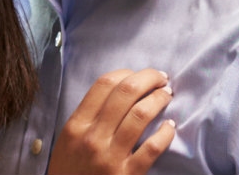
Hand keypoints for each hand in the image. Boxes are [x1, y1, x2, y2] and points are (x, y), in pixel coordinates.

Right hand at [48, 69, 175, 174]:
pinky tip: (170, 126)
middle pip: (126, 93)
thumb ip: (86, 119)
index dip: (127, 73)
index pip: (104, 85)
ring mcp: (110, 157)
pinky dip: (165, 133)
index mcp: (76, 125)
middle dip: (149, 79)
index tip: (138, 74)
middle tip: (161, 79)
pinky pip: (152, 148)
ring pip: (140, 115)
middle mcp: (93, 137)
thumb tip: (117, 93)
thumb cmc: (70, 172)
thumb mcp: (67, 142)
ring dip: (159, 100)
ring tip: (167, 96)